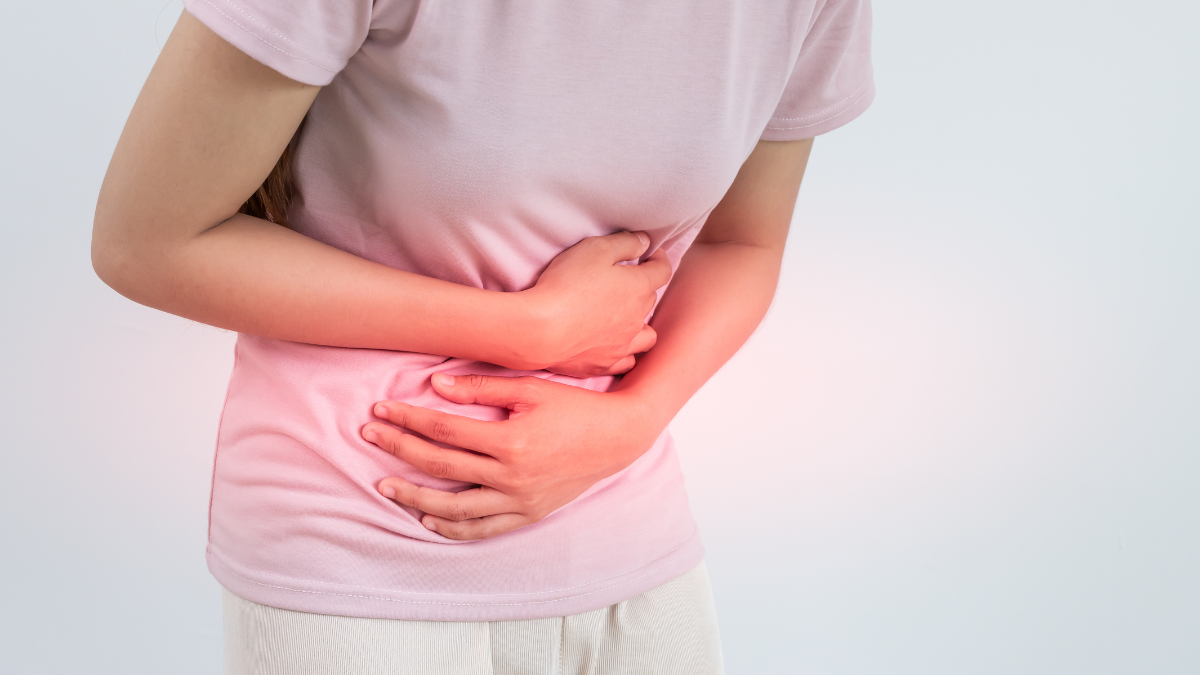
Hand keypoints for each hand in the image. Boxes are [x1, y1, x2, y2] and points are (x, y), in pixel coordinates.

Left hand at [361, 372, 662, 539]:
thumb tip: (435, 386)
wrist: (619, 437)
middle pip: (441, 466)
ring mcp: (520, 500)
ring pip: (456, 508)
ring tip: (386, 487)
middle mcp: (512, 476)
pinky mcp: (529, 513)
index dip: (408, 419)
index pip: (444, 430)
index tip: (380, 410)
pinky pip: (484, 529)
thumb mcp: (531, 388)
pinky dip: (453, 528)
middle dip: (400, 450)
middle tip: (369, 436)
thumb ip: (482, 387)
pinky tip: (429, 518)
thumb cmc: (575, 407)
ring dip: (415, 498)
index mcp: (511, 441)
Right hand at [520, 231, 670, 377]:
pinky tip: (614, 345)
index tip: (651, 254)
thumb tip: (645, 242)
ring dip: (640, 324)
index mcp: (638, 287)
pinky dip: (624, 351)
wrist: (540, 330)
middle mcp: (637, 318)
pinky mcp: (605, 363)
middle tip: (623, 280)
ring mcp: (623, 344)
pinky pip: (626, 360)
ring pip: (646, 335)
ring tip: (626, 317)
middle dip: (641, 287)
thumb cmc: (566, 285)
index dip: (659, 259)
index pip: (662, 271)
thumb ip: (625, 243)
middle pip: (650, 299)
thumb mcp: (595, 249)